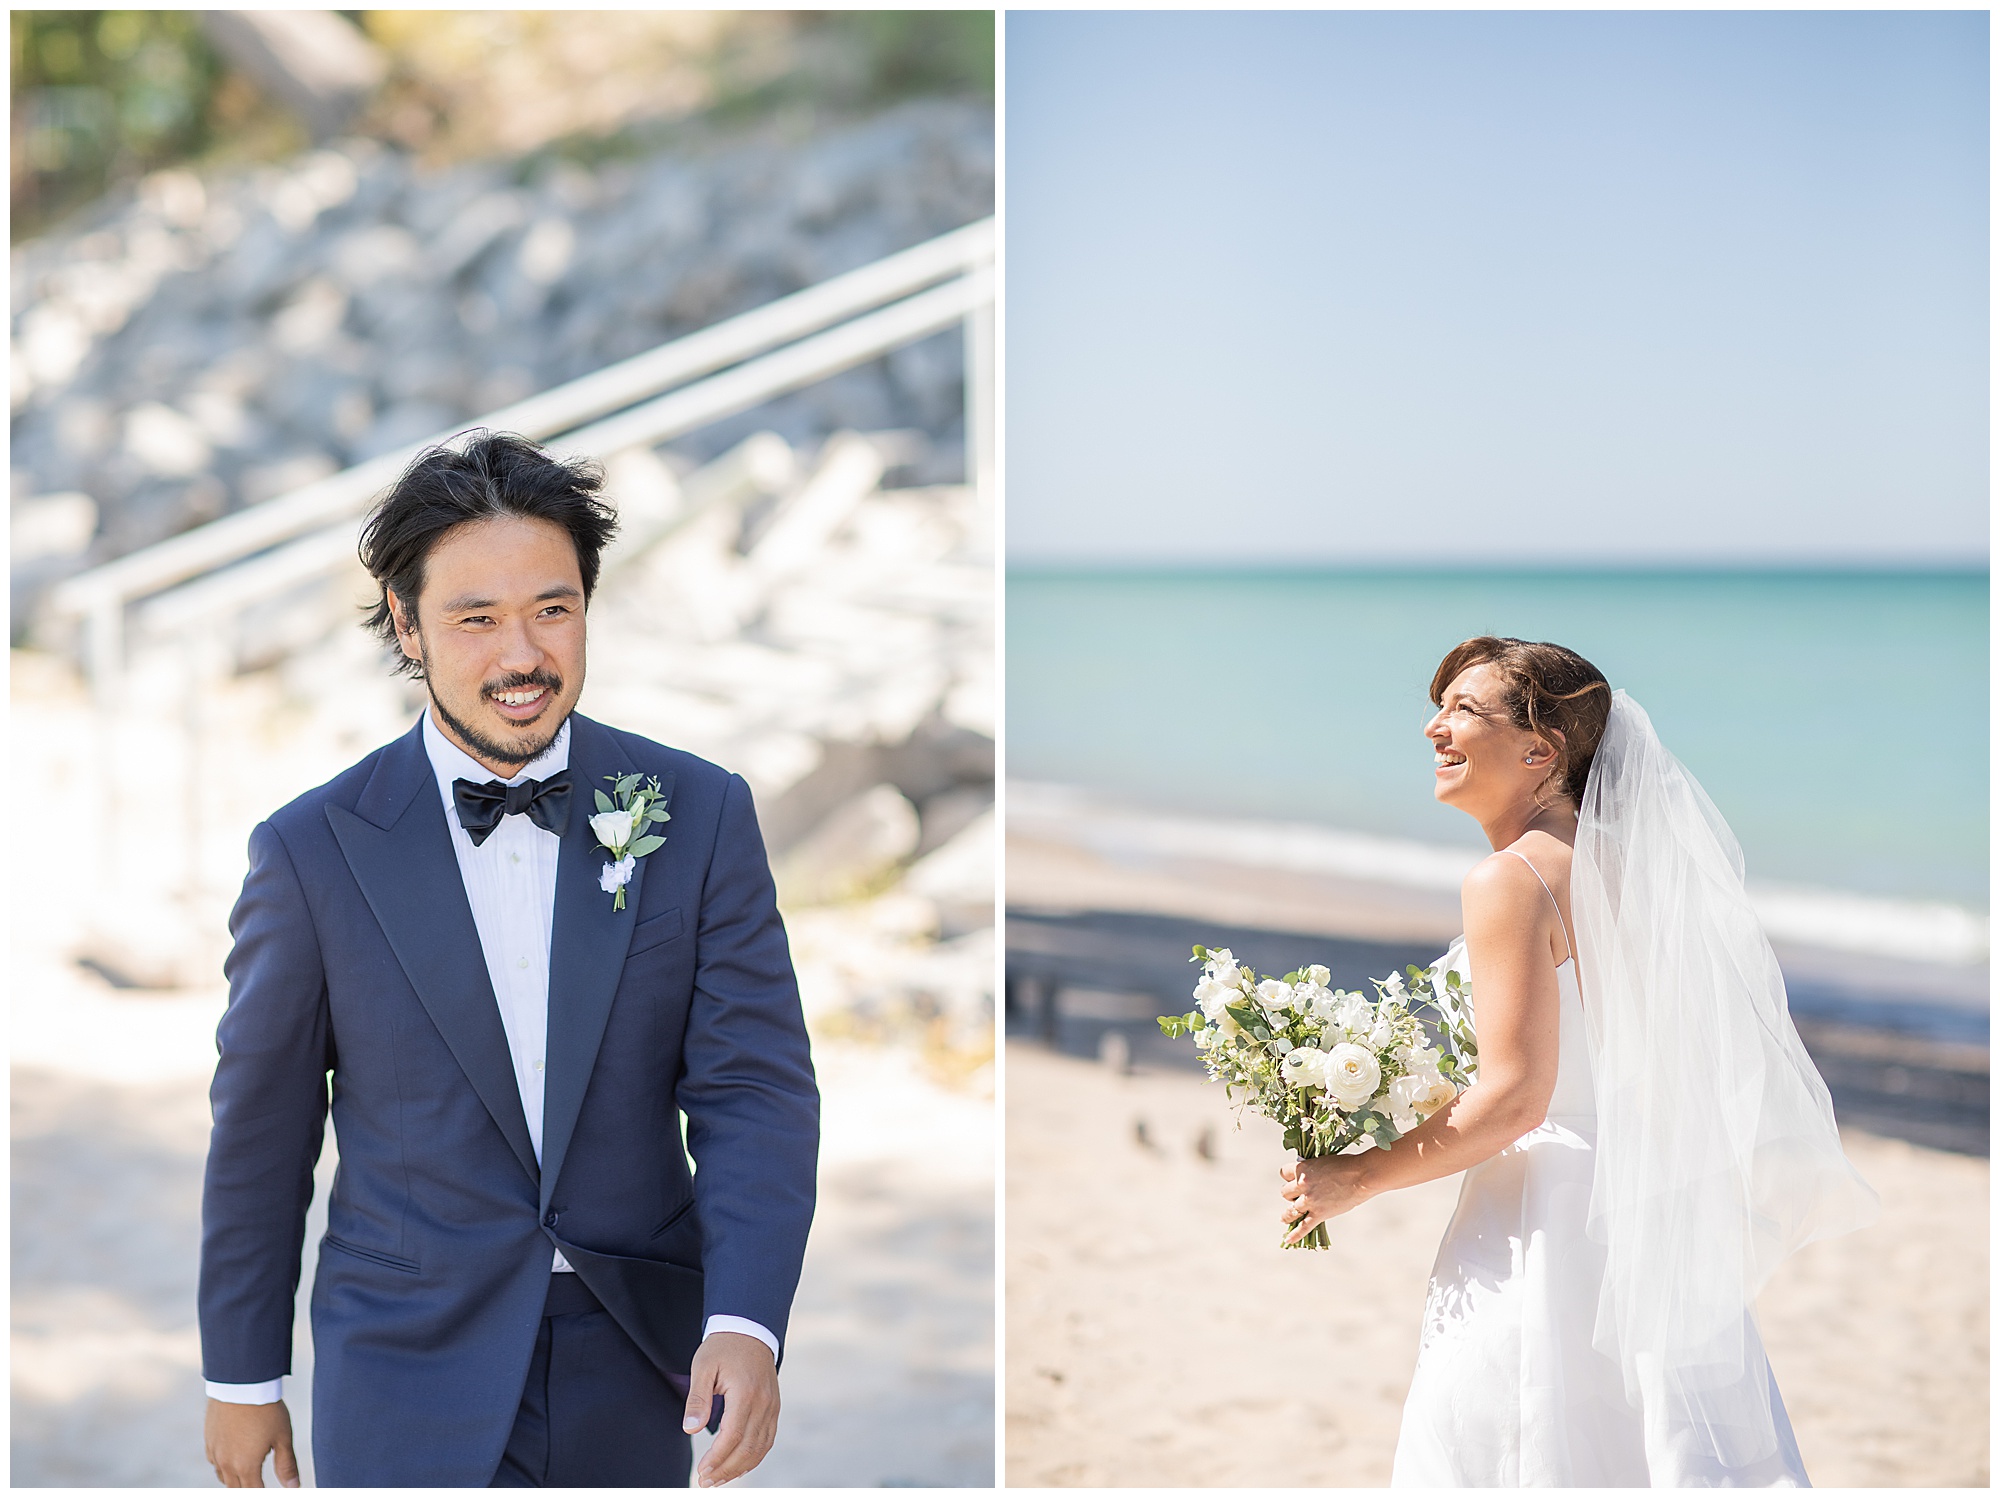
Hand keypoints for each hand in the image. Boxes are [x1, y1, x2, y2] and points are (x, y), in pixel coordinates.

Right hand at [204, 1398, 298, 1487]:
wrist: (241, 1384)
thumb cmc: (266, 1409)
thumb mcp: (283, 1437)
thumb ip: (287, 1465)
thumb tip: (294, 1487)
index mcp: (246, 1466)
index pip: (253, 1492)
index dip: (262, 1494)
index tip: (269, 1490)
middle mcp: (226, 1463)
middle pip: (236, 1488)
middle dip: (249, 1488)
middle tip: (259, 1483)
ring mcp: (215, 1452)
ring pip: (223, 1477)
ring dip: (236, 1479)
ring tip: (249, 1475)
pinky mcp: (209, 1440)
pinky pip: (215, 1462)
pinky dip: (224, 1466)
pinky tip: (233, 1458)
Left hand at [684, 1331, 778, 1486]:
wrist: (750, 1329)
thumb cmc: (723, 1347)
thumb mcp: (703, 1367)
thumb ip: (698, 1399)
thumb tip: (691, 1429)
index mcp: (746, 1393)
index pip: (733, 1435)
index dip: (717, 1458)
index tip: (701, 1471)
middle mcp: (764, 1403)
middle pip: (748, 1447)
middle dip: (726, 1469)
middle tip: (705, 1482)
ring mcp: (772, 1406)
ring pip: (760, 1447)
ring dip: (740, 1468)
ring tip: (718, 1479)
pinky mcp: (774, 1407)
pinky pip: (768, 1439)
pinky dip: (754, 1457)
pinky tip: (739, 1466)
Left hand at [1279, 1154, 1370, 1244]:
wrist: (1362, 1176)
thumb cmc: (1347, 1165)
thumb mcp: (1323, 1161)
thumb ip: (1312, 1170)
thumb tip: (1309, 1178)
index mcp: (1302, 1169)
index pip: (1284, 1173)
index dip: (1289, 1177)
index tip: (1293, 1180)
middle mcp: (1302, 1184)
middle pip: (1285, 1193)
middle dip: (1291, 1194)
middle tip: (1297, 1197)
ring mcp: (1310, 1201)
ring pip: (1290, 1210)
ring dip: (1288, 1214)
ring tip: (1286, 1218)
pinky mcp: (1319, 1214)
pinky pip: (1304, 1227)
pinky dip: (1296, 1234)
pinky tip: (1289, 1240)